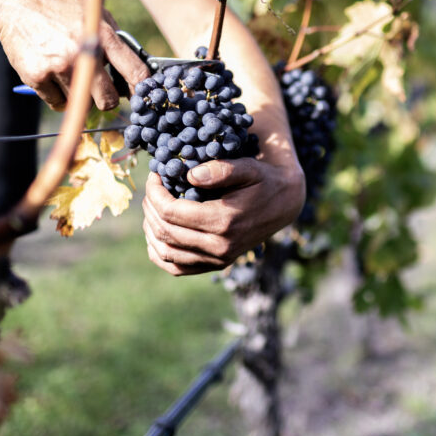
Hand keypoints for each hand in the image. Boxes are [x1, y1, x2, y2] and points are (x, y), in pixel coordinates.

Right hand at [0, 0, 149, 110]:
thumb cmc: (61, 9)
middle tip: (102, 91)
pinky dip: (58, 96)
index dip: (140, 89)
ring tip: (70, 73)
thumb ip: (117, 41)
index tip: (138, 94)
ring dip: (79, 96)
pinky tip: (52, 75)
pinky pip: (57, 103)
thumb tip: (136, 73)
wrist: (14, 3)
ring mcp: (59, 67)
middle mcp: (83, 53)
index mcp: (103, 36)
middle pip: (108, 100)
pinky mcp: (37, 77)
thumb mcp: (96, 13)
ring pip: (82, 104)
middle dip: (107, 99)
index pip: (136, 73)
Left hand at [141, 158, 305, 275]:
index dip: (155, 193)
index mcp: (224, 221)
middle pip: (165, 231)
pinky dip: (159, 252)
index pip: (171, 212)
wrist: (284, 204)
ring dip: (151, 228)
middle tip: (152, 187)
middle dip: (151, 206)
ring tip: (152, 206)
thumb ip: (221, 170)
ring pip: (165, 251)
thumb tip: (190, 175)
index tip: (155, 175)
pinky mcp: (215, 266)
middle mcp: (219, 247)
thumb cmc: (264, 181)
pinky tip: (156, 233)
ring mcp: (217, 260)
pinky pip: (176, 268)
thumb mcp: (249, 167)